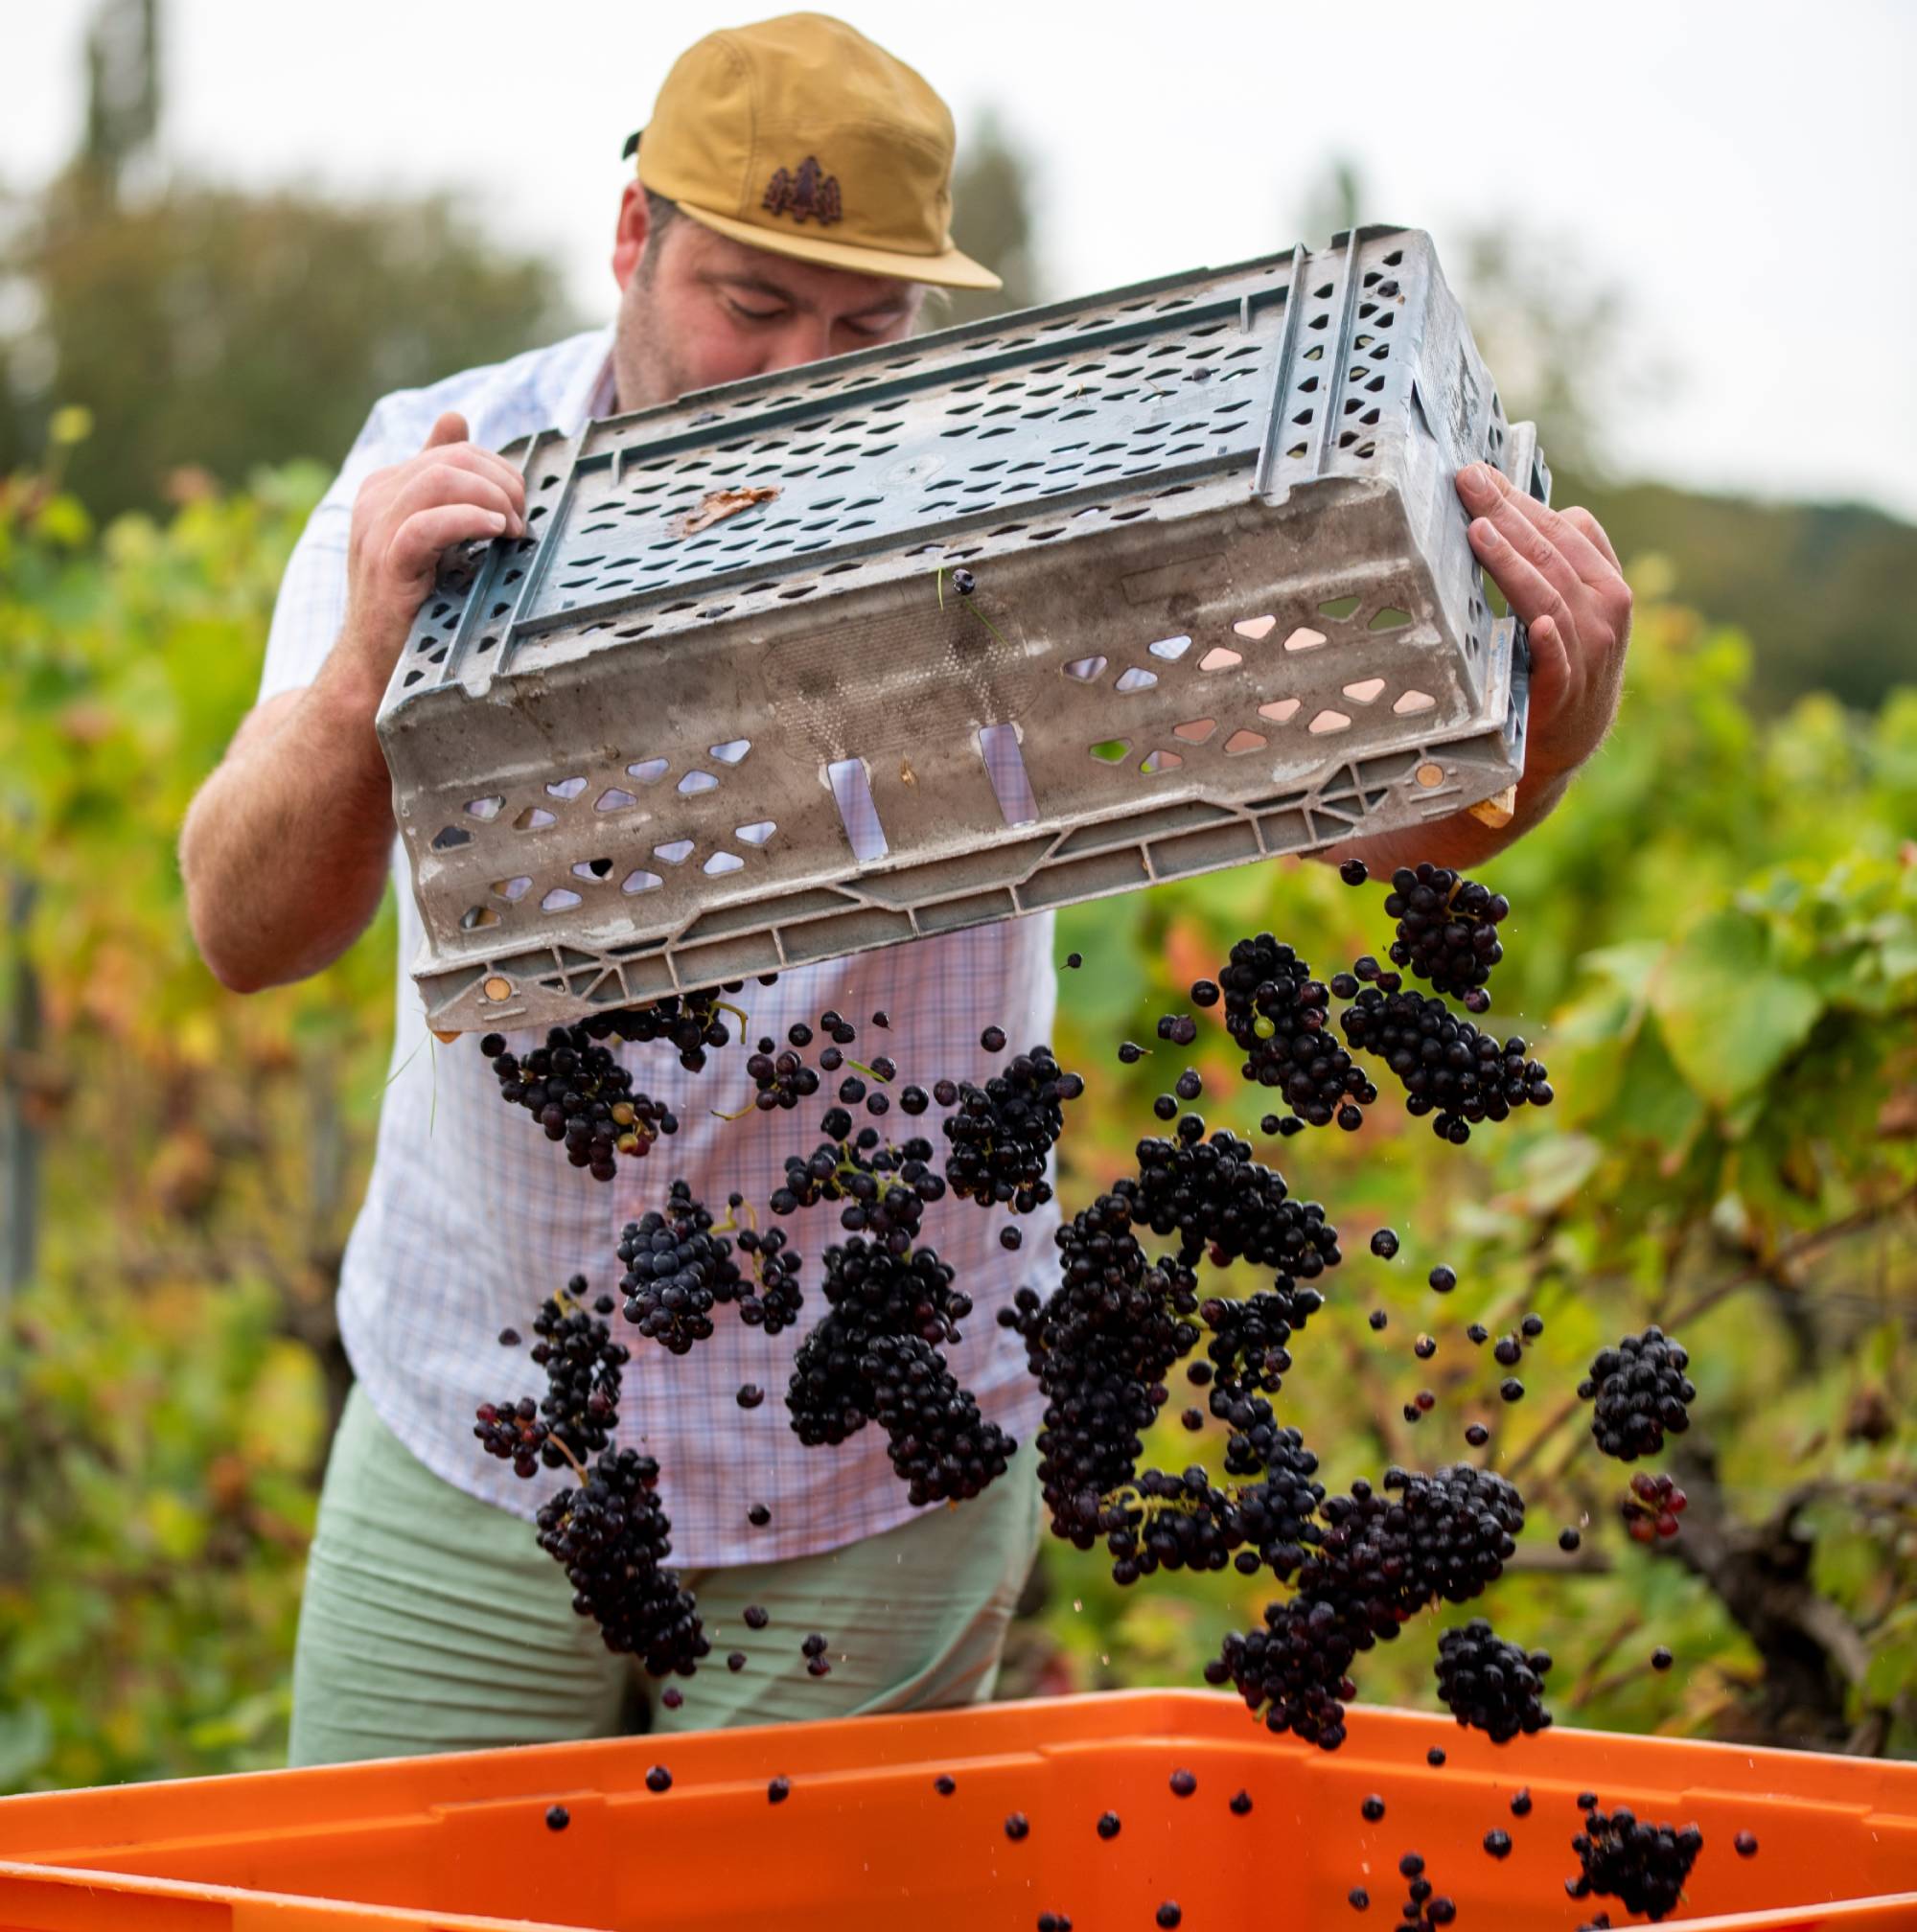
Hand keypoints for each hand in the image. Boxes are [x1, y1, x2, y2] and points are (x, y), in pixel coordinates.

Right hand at [335, 411, 527, 703]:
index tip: (520, 508)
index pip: (455, 452)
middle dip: (501, 483)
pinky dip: (467, 521)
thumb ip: (441, 481)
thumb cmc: (413, 603)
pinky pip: (425, 525)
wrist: (376, 666)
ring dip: (490, 499)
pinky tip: (494, 532)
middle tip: (521, 521)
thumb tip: (455, 419)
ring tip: (511, 530)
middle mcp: (375, 499)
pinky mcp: (385, 565)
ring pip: (438, 481)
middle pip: (451, 460)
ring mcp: (375, 530)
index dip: (499, 471)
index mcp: (387, 486)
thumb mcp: (430, 533)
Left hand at [1454, 462, 1631, 783]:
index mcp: (1608, 582)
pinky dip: (1548, 641)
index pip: (1568, 526)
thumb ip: (1555, 564)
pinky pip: (1557, 660)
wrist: (1568, 740)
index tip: (1483, 474)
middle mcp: (1608, 610)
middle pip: (1553, 550)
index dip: (1524, 499)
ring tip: (1477, 531)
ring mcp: (1591, 650)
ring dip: (1514, 562)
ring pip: (1549, 595)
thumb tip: (1510, 511)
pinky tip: (1534, 624)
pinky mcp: (1566, 690)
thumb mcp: (1574, 608)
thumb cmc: (1563, 664)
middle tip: (1468, 480)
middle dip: (1507, 511)